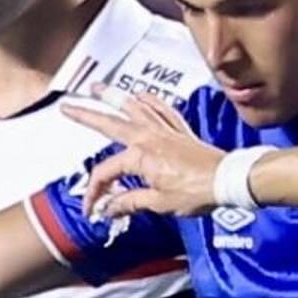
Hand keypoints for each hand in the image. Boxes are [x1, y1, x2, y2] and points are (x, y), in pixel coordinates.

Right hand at [59, 88, 221, 220]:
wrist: (228, 180)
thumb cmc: (196, 192)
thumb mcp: (159, 203)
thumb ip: (129, 203)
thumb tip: (108, 209)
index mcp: (140, 157)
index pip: (106, 173)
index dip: (95, 192)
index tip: (93, 209)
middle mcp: (149, 137)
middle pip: (110, 123)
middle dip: (87, 115)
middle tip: (68, 106)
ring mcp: (164, 130)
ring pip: (134, 108)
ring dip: (114, 97)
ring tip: (98, 88)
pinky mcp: (179, 130)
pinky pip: (161, 109)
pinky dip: (149, 100)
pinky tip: (140, 94)